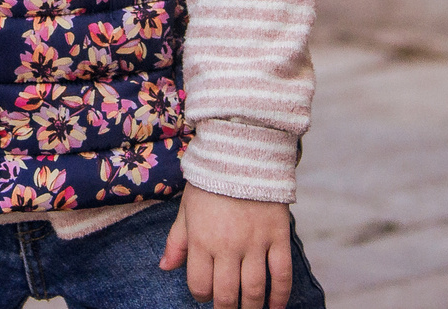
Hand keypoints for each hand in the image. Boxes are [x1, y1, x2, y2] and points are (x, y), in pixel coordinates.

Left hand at [159, 185, 295, 308]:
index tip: (206, 293)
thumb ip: (177, 240)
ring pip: (255, 290)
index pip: (200, 285)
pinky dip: (280, 296)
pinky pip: (282, 274)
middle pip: (227, 295)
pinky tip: (276, 307)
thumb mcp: (187, 208)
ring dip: (252, 307)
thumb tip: (165, 268)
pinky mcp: (278, 237)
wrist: (243, 153)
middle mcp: (228, 246)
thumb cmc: (210, 182)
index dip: (201, 295)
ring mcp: (255, 243)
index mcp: (202, 239)